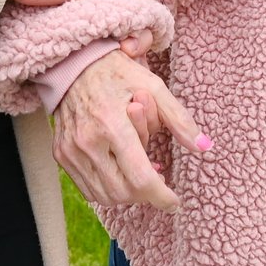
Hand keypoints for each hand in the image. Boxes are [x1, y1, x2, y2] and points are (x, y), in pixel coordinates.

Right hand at [54, 49, 206, 211]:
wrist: (73, 64)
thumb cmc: (118, 73)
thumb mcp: (154, 86)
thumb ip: (179, 118)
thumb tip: (204, 147)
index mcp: (112, 124)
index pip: (141, 179)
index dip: (162, 196)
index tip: (174, 201)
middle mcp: (88, 141)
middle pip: (123, 192)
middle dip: (146, 194)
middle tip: (158, 180)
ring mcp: (71, 150)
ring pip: (105, 196)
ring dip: (127, 194)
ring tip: (139, 173)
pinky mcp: (61, 154)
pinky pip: (87, 189)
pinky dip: (107, 189)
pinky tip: (120, 171)